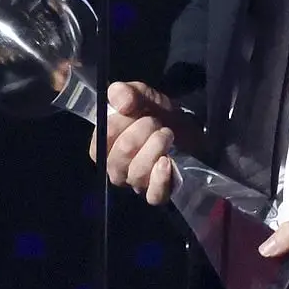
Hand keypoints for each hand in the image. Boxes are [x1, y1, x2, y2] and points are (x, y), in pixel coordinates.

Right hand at [88, 81, 202, 204]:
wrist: (188, 129)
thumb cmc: (158, 115)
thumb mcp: (143, 97)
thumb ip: (128, 93)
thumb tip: (121, 100)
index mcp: (105, 147)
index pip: (100, 143)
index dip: (118, 124)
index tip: (134, 110)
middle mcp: (117, 169)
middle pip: (120, 157)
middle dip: (142, 132)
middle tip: (156, 121)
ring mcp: (137, 183)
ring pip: (137, 173)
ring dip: (155, 147)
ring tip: (167, 134)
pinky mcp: (158, 193)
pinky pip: (153, 195)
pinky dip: (160, 179)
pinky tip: (166, 162)